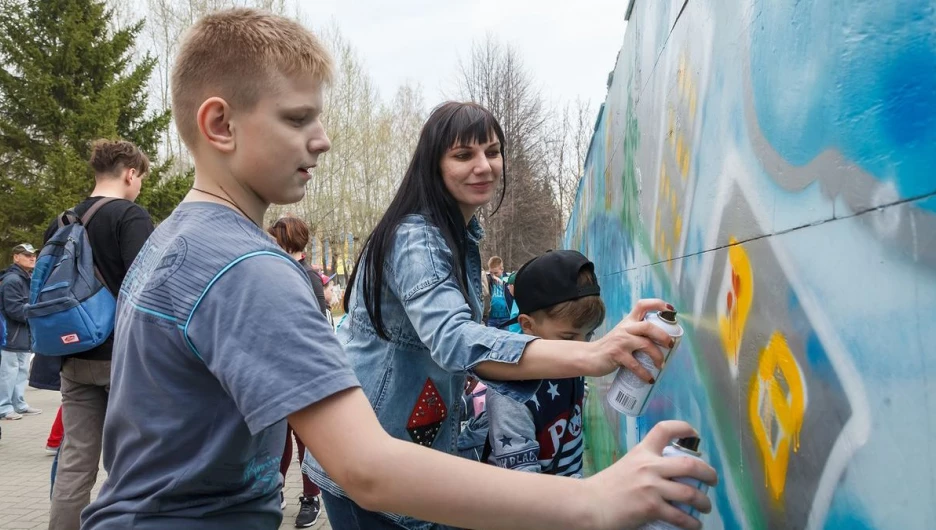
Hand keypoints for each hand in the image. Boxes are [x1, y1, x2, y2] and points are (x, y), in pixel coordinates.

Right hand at [585, 421, 717, 529]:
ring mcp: (651, 487)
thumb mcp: (626, 466)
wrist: (589, 504)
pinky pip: (680, 516)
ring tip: (705, 507)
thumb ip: (645, 466)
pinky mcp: (651, 507)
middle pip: (690, 464)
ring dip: (704, 502)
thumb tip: (669, 474)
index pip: (664, 429)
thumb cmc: (605, 488)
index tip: (695, 435)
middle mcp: (649, 466)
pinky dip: (692, 523)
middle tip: (713, 480)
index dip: (684, 428)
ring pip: (691, 493)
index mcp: (642, 452)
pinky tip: (694, 525)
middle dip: (709, 473)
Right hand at [587, 299, 675, 379]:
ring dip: (658, 356)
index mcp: (628, 321)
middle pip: (648, 326)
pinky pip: (636, 365)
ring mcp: (621, 341)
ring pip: (646, 345)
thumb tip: (661, 343)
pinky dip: (645, 374)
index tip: (670, 310)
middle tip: (671, 345)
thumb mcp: (622, 334)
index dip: (658, 304)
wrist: (589, 357)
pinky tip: (649, 379)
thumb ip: (637, 334)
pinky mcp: (617, 355)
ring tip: (661, 365)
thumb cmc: (610, 347)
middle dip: (663, 336)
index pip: (643, 305)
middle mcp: (625, 328)